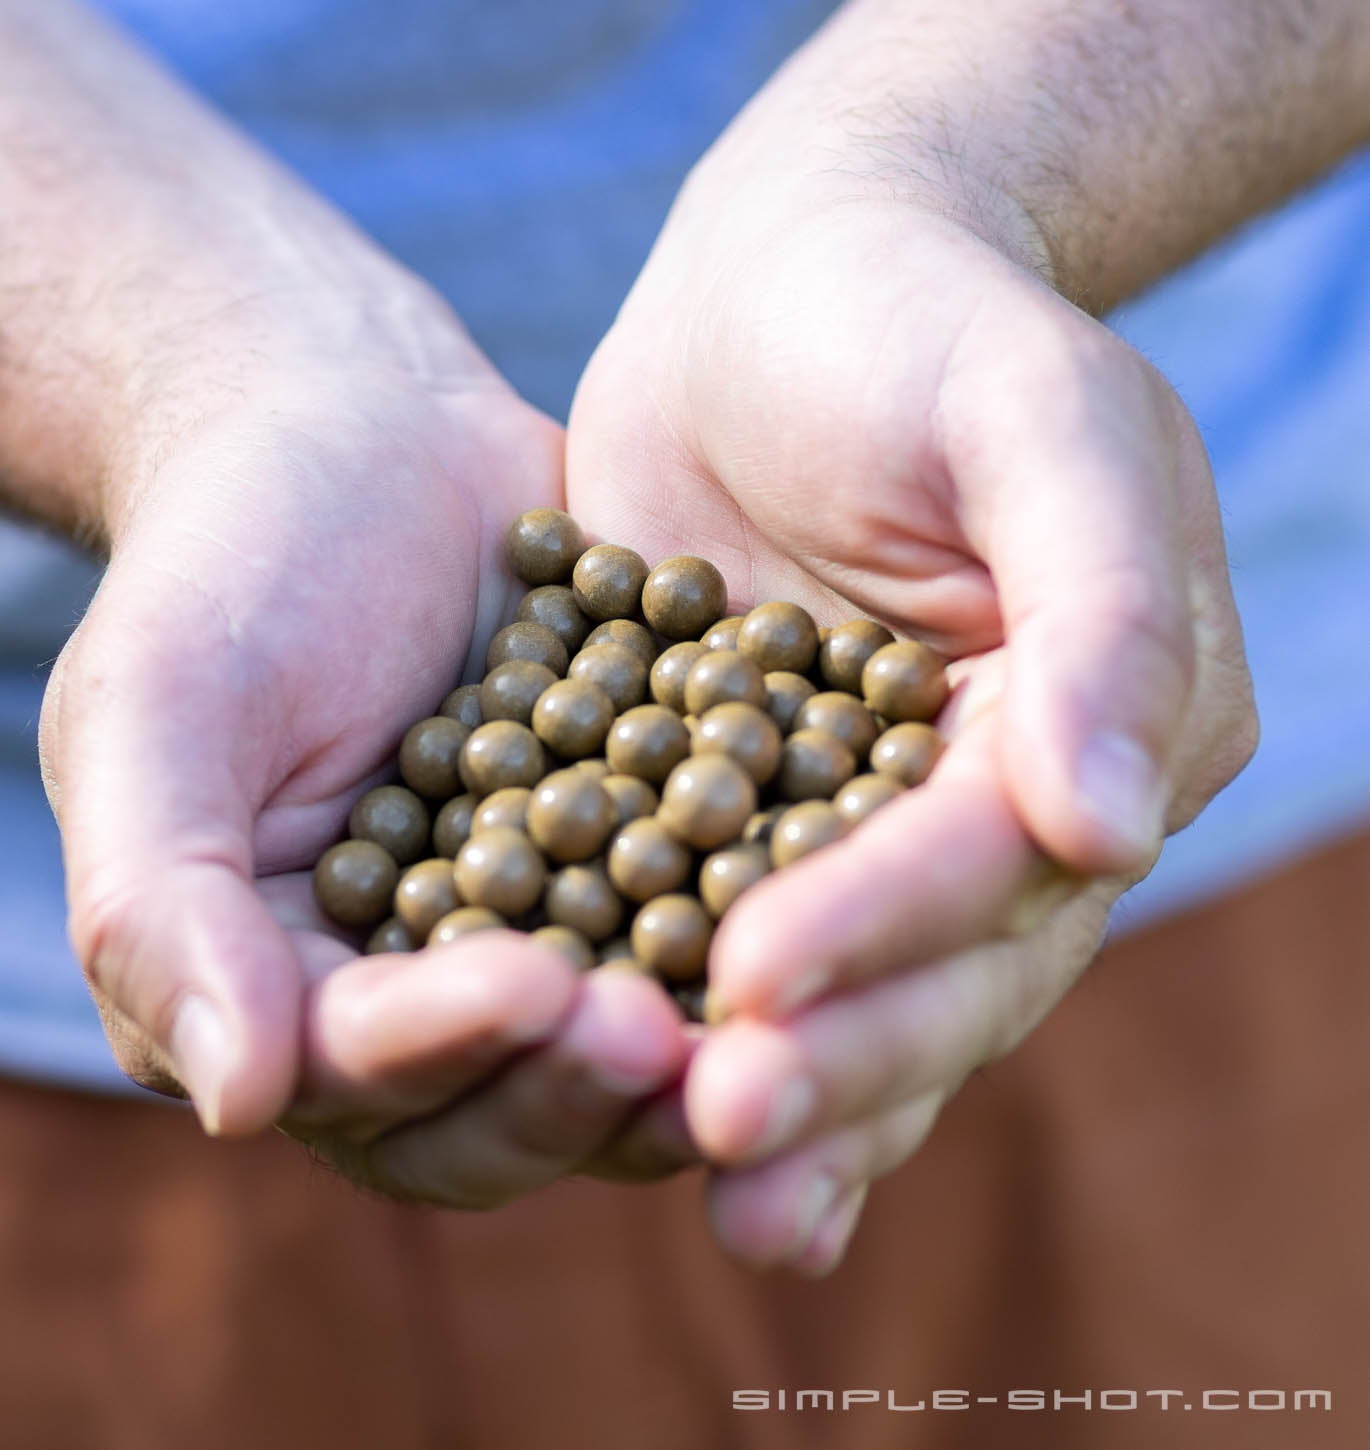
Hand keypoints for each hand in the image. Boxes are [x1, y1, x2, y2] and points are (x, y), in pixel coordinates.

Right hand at [39, 283, 690, 1205]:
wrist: (357, 442)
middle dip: (586, 1074)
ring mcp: (559, 932)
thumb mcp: (156, 715)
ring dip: (700, 1034)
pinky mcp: (655, 855)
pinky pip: (716, 908)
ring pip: (634, 1035)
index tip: (528, 992)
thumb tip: (236, 1104)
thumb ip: (159, 909)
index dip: (441, 1048)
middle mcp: (435, 997)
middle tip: (666, 1032)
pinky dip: (774, 915)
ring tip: (775, 991)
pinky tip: (845, 885)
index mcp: (297, 996)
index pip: (363, 1073)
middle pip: (514, 1100)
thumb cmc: (229, 568)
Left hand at [566, 91, 1257, 1268]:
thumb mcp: (1037, 418)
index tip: (761, 984)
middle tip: (720, 1128)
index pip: (996, 859)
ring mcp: (865, 825)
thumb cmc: (918, 323)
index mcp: (1092, 725)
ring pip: (841, 988)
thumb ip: (1101, 611)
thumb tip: (1112, 827)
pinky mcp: (743, 815)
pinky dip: (688, 1023)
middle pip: (933, 967)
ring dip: (777, 1093)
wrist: (784, 287)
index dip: (888, 928)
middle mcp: (991, 805)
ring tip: (699, 1177)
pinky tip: (630, 1118)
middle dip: (834, 1052)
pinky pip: (721, 935)